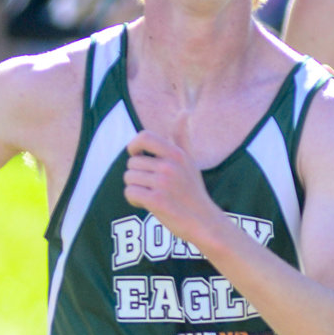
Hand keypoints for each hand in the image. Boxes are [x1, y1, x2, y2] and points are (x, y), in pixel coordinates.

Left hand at [124, 115, 220, 243]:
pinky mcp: (156, 201)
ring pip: (129, 178)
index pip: (144, 137)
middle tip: (151, 186)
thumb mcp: (190, 162)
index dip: (133, 146)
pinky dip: (134, 200)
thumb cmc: (193, 191)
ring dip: (135, 189)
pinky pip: (130, 193)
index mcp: (176, 154)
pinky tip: (146, 204)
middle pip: (132, 162)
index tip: (136, 156)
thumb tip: (184, 112)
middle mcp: (170, 166)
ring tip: (150, 195)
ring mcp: (163, 183)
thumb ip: (182, 138)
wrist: (204, 222)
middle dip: (136, 175)